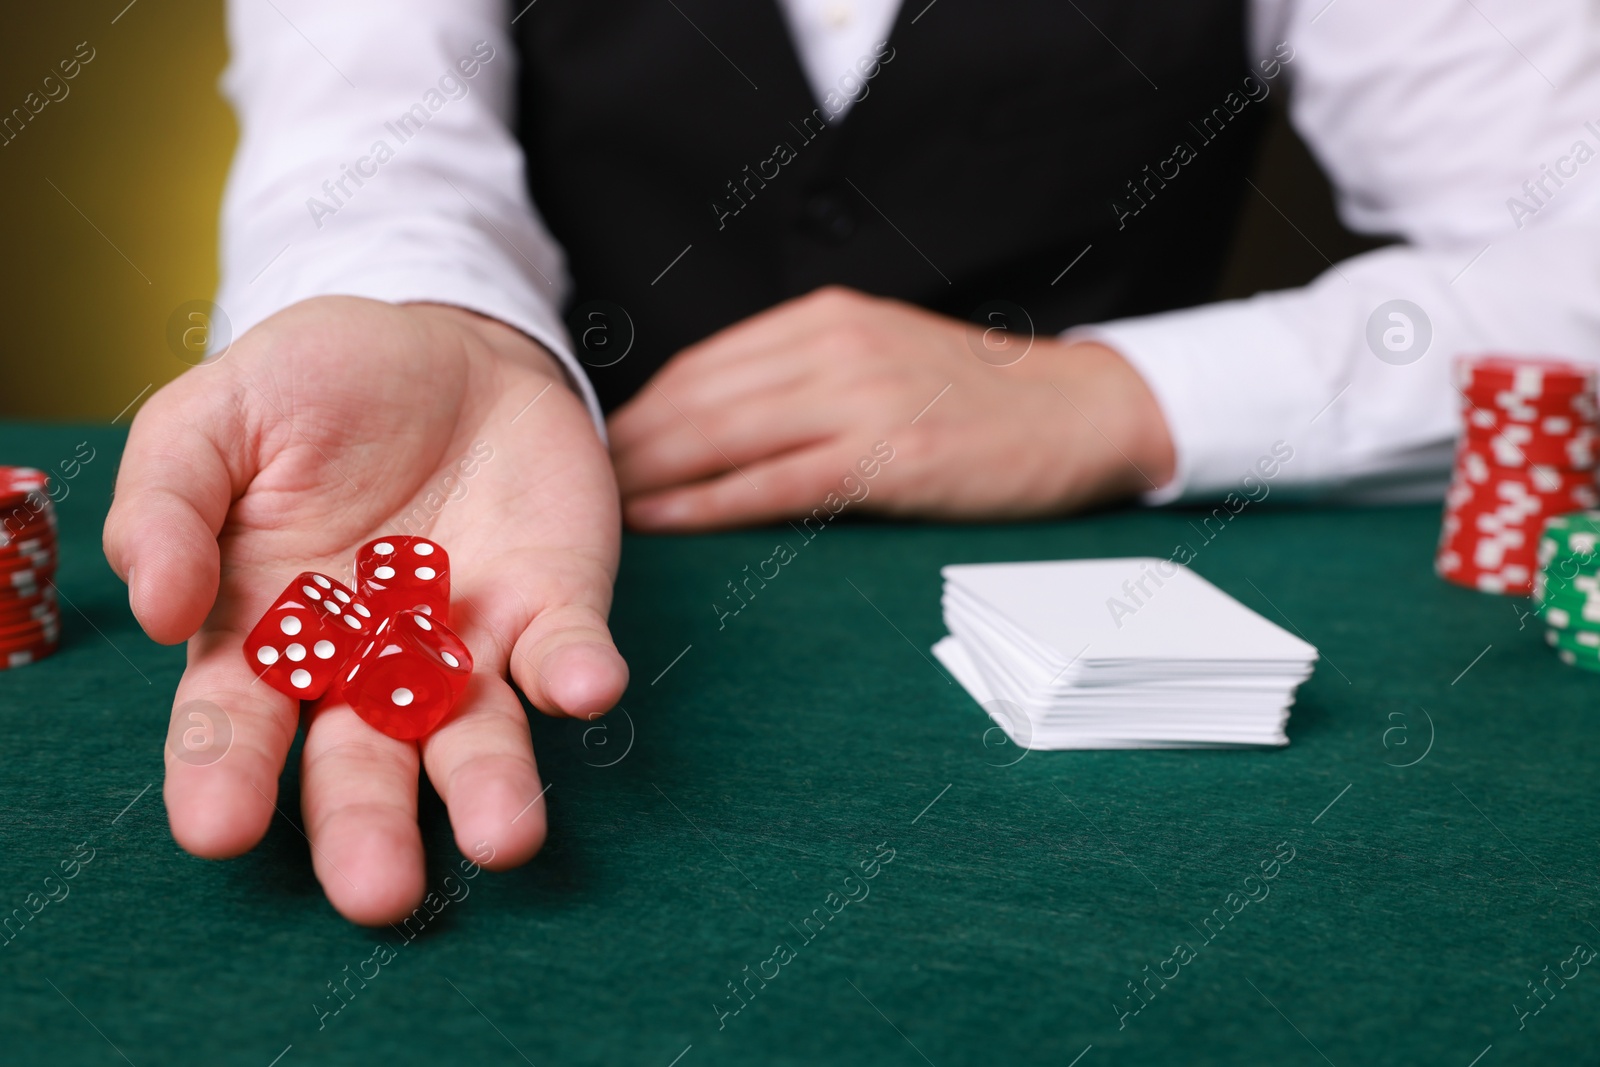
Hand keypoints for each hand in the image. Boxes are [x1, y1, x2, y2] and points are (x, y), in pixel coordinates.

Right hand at [104, 297, 627, 924]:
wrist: (449, 345)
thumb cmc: (315, 390)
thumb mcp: (213, 419)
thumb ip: (168, 503)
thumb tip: (154, 611)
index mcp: (266, 633)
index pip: (234, 721)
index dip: (223, 774)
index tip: (220, 827)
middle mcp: (369, 667)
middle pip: (364, 765)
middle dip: (368, 828)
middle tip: (376, 892)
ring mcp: (467, 648)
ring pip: (475, 738)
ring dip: (493, 787)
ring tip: (505, 838)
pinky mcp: (554, 607)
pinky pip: (566, 652)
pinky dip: (577, 674)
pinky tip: (583, 690)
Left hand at [608, 286, 1175, 529]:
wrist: (1084, 412)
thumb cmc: (979, 400)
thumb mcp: (883, 358)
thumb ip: (806, 378)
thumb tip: (714, 424)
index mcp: (828, 320)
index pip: (704, 365)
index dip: (640, 411)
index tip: (597, 449)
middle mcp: (836, 347)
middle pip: (699, 398)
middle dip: (627, 445)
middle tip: (570, 489)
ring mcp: (864, 399)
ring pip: (724, 436)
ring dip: (649, 476)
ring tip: (597, 513)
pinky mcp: (892, 457)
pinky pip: (775, 483)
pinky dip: (707, 505)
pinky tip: (662, 523)